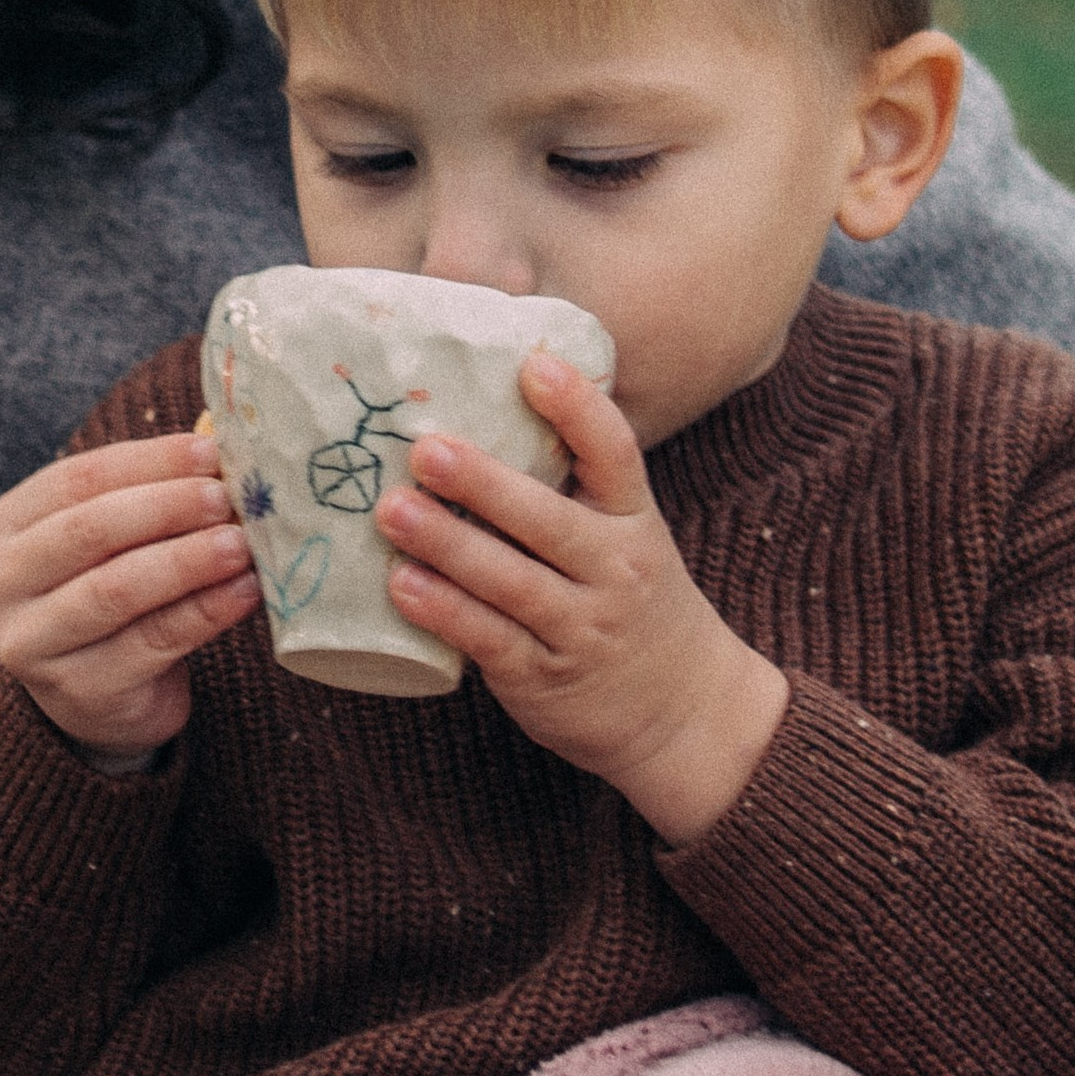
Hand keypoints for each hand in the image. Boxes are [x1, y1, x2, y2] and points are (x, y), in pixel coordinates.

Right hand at [0, 432, 259, 757]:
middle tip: (226, 498)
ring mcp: (31, 643)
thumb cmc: (112, 596)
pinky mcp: (78, 691)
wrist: (102, 700)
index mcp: (6, 527)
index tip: (211, 452)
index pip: (77, 479)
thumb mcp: (114, 540)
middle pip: (90, 530)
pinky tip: (244, 592)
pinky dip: (205, 612)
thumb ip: (149, 494)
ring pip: (116, 589)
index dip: (149, 461)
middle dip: (167, 507)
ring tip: (242, 545)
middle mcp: (0, 584)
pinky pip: (151, 642)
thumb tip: (220, 441)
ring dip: (188, 561)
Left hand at [374, 352, 788, 843]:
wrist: (682, 710)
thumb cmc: (631, 599)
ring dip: (448, 545)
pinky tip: (402, 586)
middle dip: (485, 483)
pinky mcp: (545, 677)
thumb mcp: (623, 536)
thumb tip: (487, 401)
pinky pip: (490, 641)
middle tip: (425, 447)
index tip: (534, 365)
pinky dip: (445, 613)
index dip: (578, 408)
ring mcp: (582, 627)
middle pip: (549, 520)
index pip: (615, 454)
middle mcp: (615, 571)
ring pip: (511, 582)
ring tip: (391, 510)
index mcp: (633, 521)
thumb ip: (571, 484)